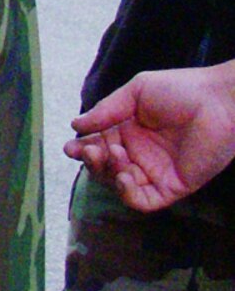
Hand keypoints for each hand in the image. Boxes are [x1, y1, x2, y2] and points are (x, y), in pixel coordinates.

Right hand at [66, 57, 234, 211]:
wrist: (219, 102)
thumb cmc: (181, 90)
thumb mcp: (136, 92)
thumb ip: (107, 110)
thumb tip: (75, 125)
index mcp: (129, 131)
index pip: (98, 145)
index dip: (83, 148)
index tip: (71, 147)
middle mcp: (139, 154)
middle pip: (105, 168)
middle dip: (92, 162)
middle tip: (90, 151)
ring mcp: (155, 172)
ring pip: (120, 185)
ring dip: (108, 175)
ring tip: (113, 155)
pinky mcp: (172, 186)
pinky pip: (144, 200)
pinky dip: (128, 194)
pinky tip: (124, 176)